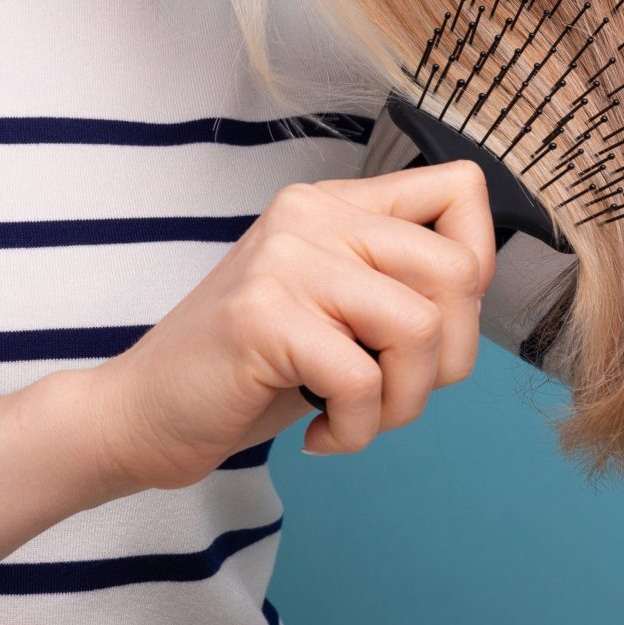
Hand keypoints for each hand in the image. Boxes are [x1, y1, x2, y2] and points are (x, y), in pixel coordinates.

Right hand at [78, 161, 497, 494]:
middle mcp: (309, 217)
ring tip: (354, 418)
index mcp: (331, 205)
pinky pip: (363, 381)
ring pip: (421, 329)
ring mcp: (284, 262)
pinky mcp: (263, 317)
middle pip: (458, 272)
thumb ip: (395, 282)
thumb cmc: (249, 371)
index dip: (478, 266)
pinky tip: (321, 435)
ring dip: (403, 403)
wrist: (143, 411)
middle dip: (450, 361)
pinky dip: (357, 430)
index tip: (433, 326)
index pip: (460, 189)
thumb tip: (481, 283)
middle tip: (392, 395)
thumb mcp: (332, 310)